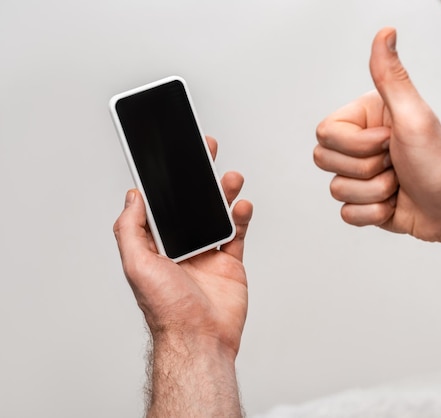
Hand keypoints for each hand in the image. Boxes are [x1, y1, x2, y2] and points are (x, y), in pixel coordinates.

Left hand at [113, 136, 252, 359]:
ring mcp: (207, 253)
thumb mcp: (137, 265)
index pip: (161, 205)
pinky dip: (242, 216)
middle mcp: (181, 246)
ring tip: (230, 177)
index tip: (173, 157)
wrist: (201, 339)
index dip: (167, 181)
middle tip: (205, 151)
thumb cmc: (167, 310)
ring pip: (217, 213)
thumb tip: (132, 196)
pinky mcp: (229, 263)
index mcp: (156, 245)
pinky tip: (242, 205)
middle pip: (191, 203)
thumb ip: (131, 229)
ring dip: (223, 192)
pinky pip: (237, 233)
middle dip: (198, 177)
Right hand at [315, 28, 440, 242]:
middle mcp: (359, 145)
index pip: (324, 132)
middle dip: (366, 170)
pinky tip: (395, 205)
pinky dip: (373, 214)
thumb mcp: (414, 116)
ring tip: (400, 185)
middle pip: (324, 160)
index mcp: (365, 119)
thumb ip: (391, 76)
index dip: (355, 144)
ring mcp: (360, 175)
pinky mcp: (363, 202)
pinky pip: (346, 214)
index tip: (390, 141)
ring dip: (374, 192)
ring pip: (336, 189)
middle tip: (397, 163)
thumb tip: (386, 32)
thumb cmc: (440, 162)